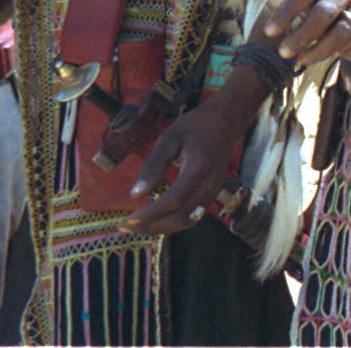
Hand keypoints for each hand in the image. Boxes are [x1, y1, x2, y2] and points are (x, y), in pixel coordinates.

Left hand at [118, 98, 250, 236]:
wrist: (226, 121)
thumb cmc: (195, 125)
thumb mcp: (169, 138)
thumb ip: (153, 166)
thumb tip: (135, 195)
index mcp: (199, 168)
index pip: (174, 200)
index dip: (151, 214)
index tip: (127, 220)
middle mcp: (210, 184)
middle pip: (182, 217)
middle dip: (152, 226)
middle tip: (124, 228)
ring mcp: (214, 190)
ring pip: (188, 220)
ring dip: (161, 228)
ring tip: (136, 227)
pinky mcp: (213, 193)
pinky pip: (193, 215)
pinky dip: (172, 222)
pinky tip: (155, 219)